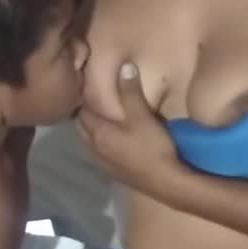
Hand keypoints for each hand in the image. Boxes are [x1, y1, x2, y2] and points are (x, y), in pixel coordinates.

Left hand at [78, 63, 178, 193]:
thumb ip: (131, 91)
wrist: (167, 182)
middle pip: (81, 128)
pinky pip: (98, 154)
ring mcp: (103, 163)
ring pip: (88, 143)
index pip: (82, 112)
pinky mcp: (113, 174)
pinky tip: (112, 142)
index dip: (83, 99)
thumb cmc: (153, 147)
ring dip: (91, 131)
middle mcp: (94, 148)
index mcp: (98, 132)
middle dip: (84, 115)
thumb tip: (124, 66)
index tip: (88, 88)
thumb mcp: (142, 115)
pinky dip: (100, 145)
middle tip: (94, 102)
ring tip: (101, 120)